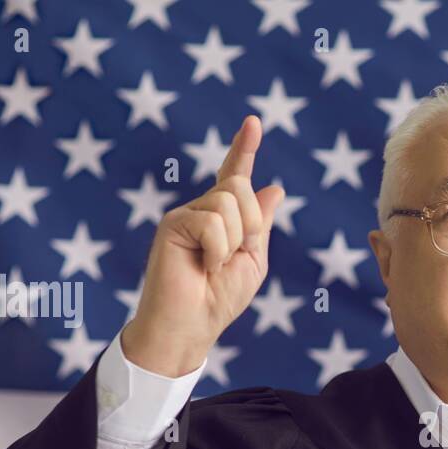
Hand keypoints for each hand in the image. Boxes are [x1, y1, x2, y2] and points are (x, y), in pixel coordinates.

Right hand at [122, 115, 283, 375]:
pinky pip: (212, 222)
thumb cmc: (218, 300)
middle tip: (234, 255)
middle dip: (250, 223)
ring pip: (229, 202)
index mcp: (224, 219)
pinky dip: (218, 250)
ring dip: (233, 241)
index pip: (235, 176)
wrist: (190, 326)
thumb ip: (261, 225)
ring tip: (213, 265)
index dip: (244, 149)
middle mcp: (203, 210)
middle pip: (239, 186)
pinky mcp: (172, 224)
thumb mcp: (252, 261)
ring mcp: (186, 215)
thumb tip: (275, 188)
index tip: (253, 123)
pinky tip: (203, 267)